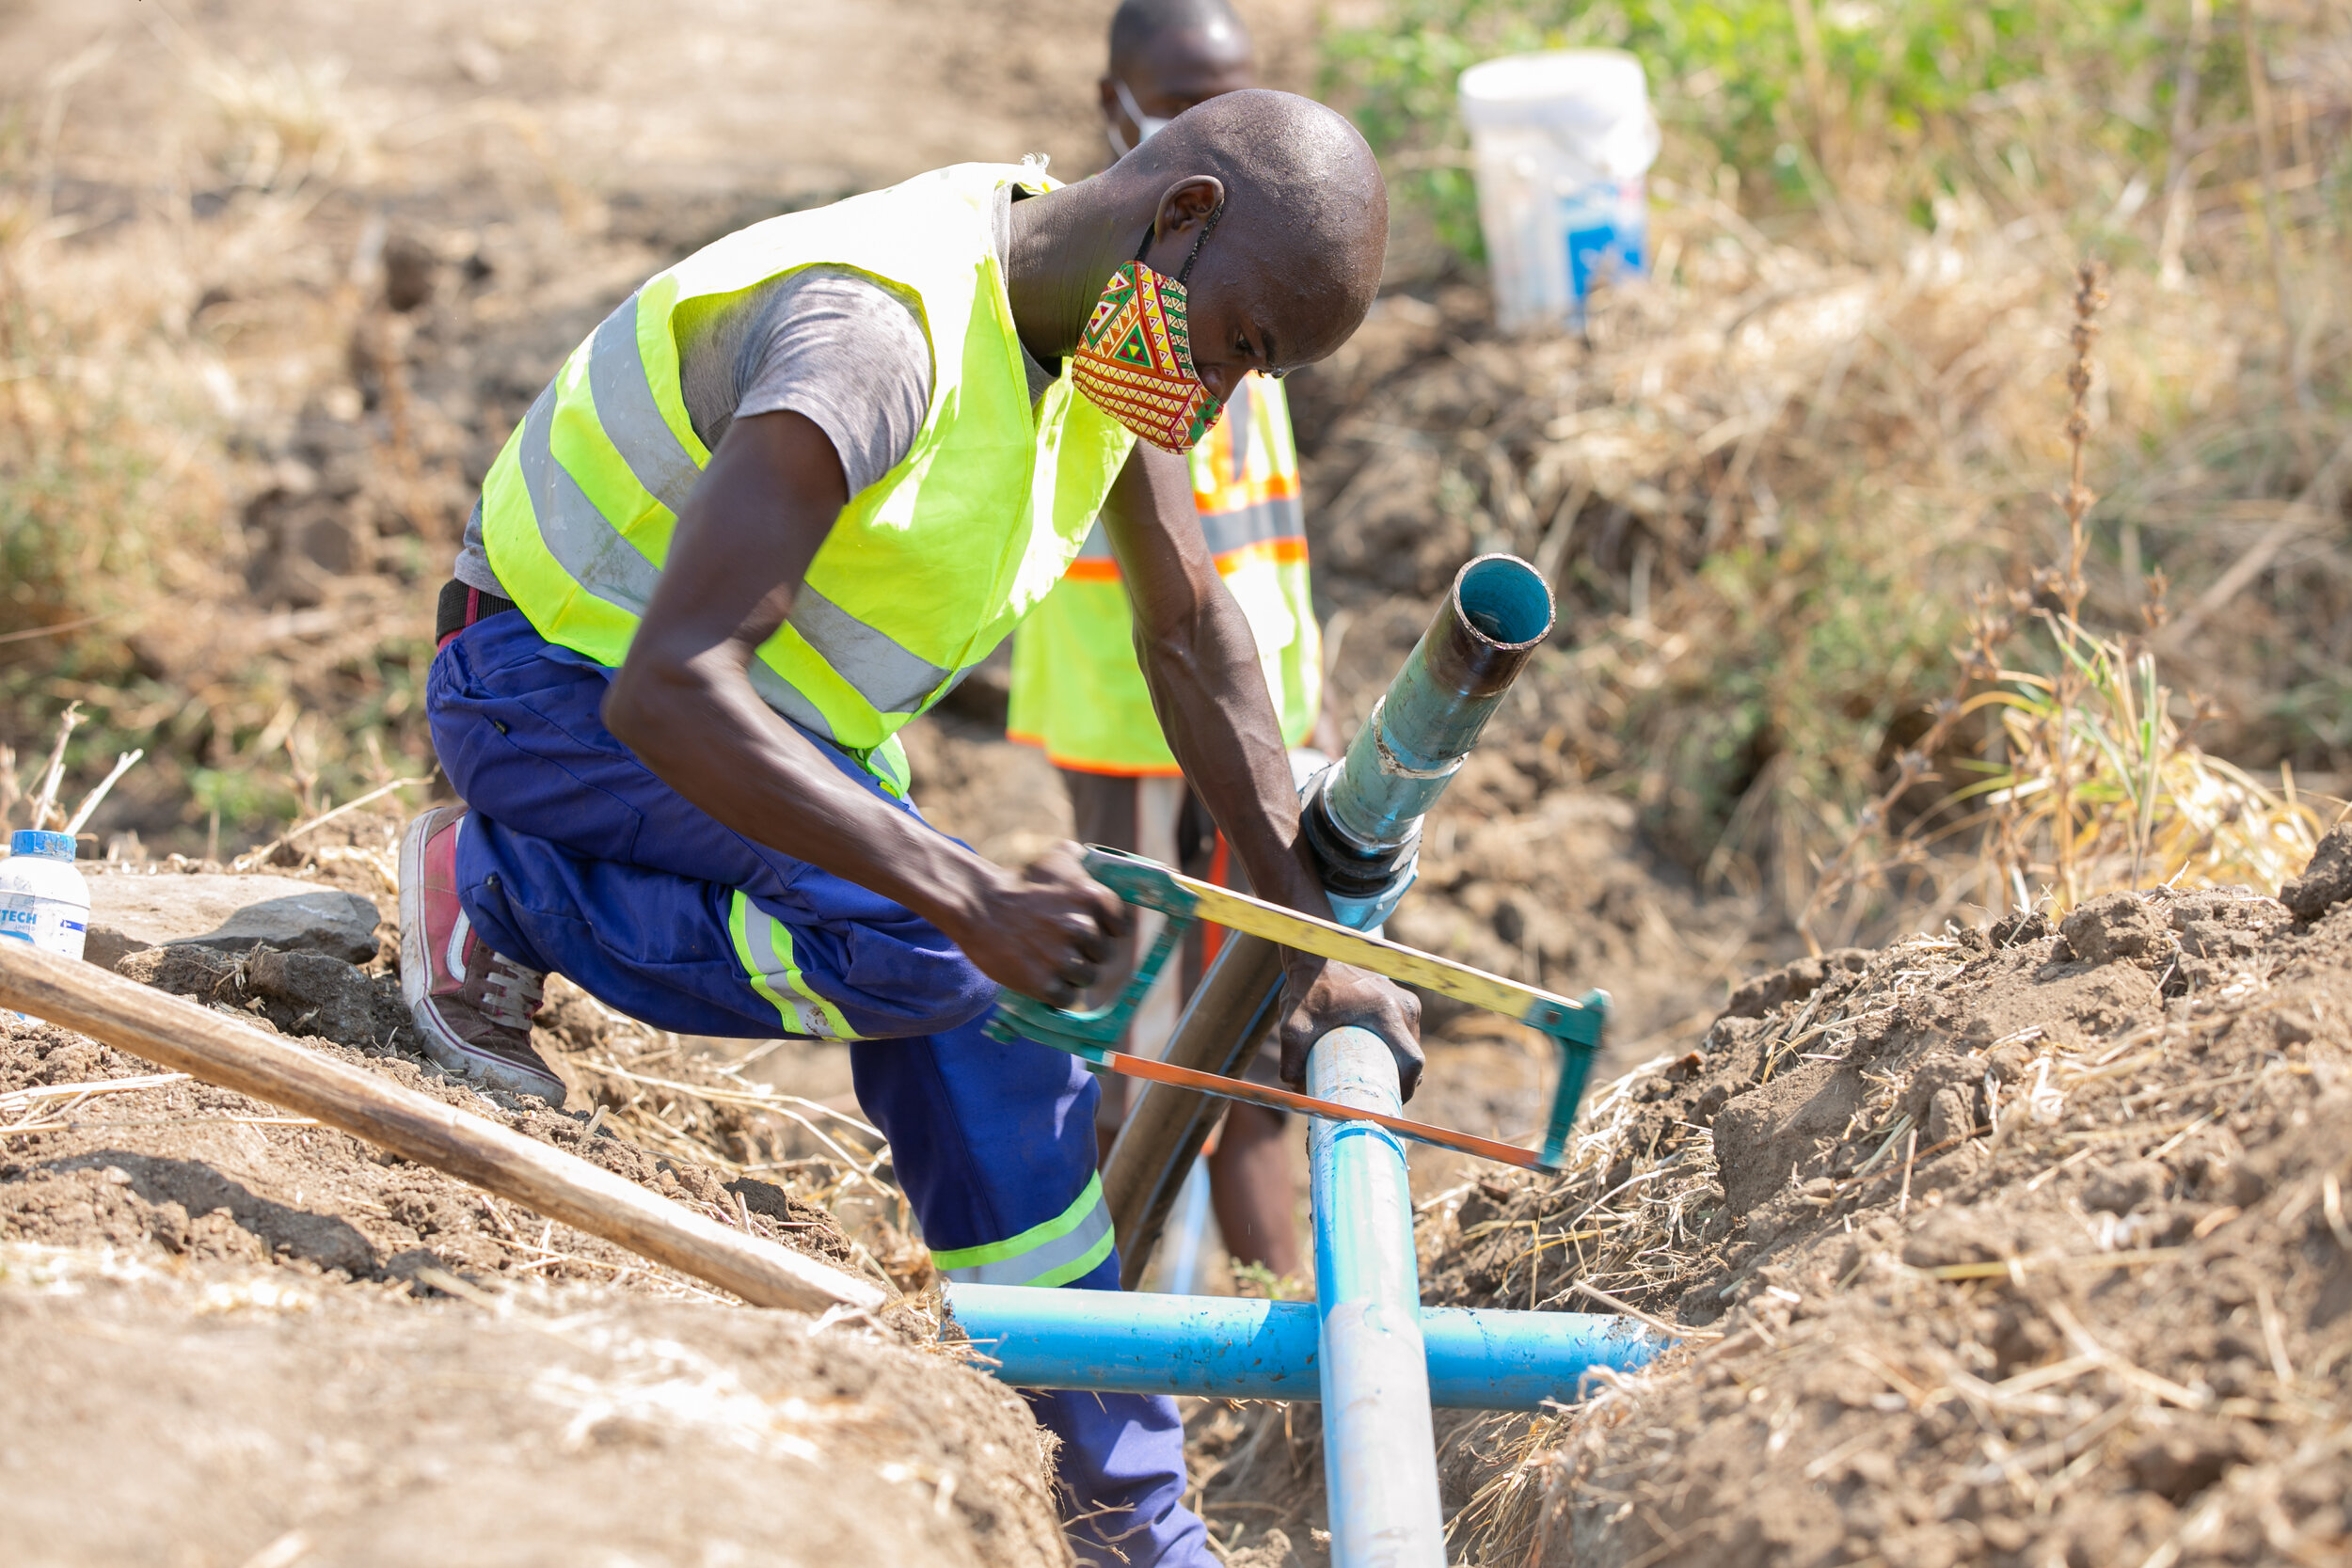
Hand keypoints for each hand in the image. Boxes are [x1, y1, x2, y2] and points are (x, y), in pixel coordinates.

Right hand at [948, 841, 1130, 1007]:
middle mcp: (1082, 928)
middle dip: (1086, 953)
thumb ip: (1081, 861)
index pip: (1120, 929)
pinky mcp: (1044, 984)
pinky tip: (1041, 978)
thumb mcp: (1054, 860)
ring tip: (1049, 961)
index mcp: (1092, 898)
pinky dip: (1057, 993)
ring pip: (1087, 978)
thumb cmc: (1018, 883)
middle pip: (1103, 956)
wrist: (978, 906)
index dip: (1106, 933)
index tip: (1089, 933)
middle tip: (1061, 946)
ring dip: (1071, 974)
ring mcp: (1063, 958)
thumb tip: (1093, 863)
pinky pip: (1067, 998)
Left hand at [1275, 954, 1423, 1100]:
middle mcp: (1404, 1006)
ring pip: (1410, 1045)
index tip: (1389, 1100)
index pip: (1412, 1061)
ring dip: (1398, 1063)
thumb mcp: (1294, 1026)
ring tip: (1375, 1079)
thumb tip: (1299, 1091)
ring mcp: (1406, 1001)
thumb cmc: (1307, 989)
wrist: (1318, 953)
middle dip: (1398, 1079)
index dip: (1405, 1087)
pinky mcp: (1403, 998)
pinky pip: (1406, 1032)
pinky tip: (1379, 1058)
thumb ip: (1292, 1060)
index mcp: (1386, 1013)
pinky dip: (1396, 1048)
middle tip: (1375, 1094)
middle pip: (1413, 1056)